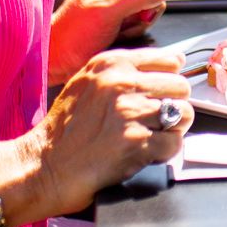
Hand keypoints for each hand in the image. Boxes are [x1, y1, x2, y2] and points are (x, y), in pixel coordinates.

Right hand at [24, 45, 194, 213]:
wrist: (42, 166)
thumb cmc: (63, 130)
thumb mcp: (88, 82)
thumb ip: (126, 71)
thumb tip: (177, 59)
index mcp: (111, 64)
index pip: (169, 60)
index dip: (169, 82)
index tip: (161, 95)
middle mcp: (122, 83)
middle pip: (181, 86)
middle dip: (173, 106)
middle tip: (154, 122)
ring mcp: (130, 112)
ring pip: (184, 113)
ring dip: (172, 129)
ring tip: (150, 137)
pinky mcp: (136, 143)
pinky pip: (175, 143)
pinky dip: (165, 152)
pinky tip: (145, 154)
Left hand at [48, 0, 172, 84]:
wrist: (58, 58)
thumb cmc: (72, 35)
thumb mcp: (107, 12)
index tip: (137, 9)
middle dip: (146, 9)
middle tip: (124, 21)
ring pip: (153, 3)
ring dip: (140, 21)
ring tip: (119, 28)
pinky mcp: (120, 9)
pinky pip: (144, 15)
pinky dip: (136, 27)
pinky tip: (119, 32)